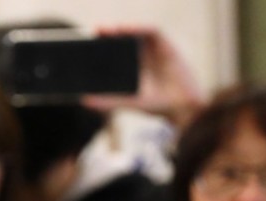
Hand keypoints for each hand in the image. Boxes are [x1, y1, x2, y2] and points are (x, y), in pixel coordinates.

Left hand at [81, 26, 203, 128]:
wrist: (182, 107)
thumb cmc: (156, 105)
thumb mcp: (127, 102)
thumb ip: (107, 101)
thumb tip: (84, 100)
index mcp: (130, 66)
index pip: (112, 51)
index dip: (99, 45)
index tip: (83, 44)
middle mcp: (140, 54)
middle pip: (121, 38)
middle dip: (106, 34)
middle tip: (90, 33)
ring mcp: (153, 49)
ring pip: (134, 31)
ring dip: (120, 28)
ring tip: (104, 29)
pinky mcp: (166, 45)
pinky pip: (151, 31)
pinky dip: (138, 28)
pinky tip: (126, 29)